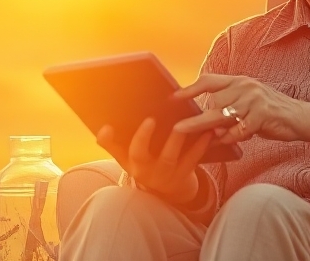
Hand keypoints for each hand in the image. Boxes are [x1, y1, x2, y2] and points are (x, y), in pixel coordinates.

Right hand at [96, 118, 213, 203]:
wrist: (170, 191)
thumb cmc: (145, 166)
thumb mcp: (126, 159)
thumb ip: (113, 143)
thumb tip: (103, 128)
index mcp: (132, 164)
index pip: (124, 151)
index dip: (119, 139)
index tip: (115, 124)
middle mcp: (146, 171)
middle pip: (142, 155)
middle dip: (144, 138)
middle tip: (151, 118)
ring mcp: (165, 174)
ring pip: (169, 157)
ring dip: (176, 138)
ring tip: (183, 120)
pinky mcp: (184, 174)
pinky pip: (192, 159)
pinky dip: (200, 145)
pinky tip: (206, 131)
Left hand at [172, 74, 309, 149]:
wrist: (301, 117)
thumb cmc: (271, 112)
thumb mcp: (249, 101)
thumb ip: (230, 105)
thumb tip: (205, 118)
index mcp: (239, 81)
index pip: (209, 81)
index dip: (189, 89)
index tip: (172, 98)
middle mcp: (245, 86)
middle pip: (212, 102)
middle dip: (197, 118)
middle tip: (178, 128)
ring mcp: (254, 100)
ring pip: (223, 116)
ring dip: (210, 130)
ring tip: (200, 139)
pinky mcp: (262, 115)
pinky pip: (238, 130)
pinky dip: (229, 138)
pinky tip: (224, 142)